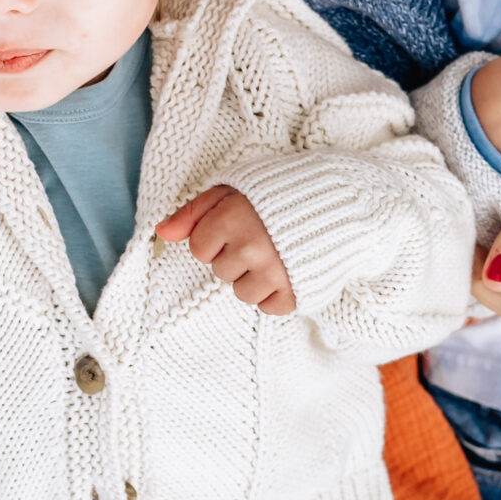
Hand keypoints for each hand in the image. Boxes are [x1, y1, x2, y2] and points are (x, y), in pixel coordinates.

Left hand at [155, 186, 294, 314]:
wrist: (338, 201)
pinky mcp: (297, 291)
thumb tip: (162, 233)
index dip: (214, 238)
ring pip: (242, 293)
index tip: (236, 226)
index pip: (199, 248)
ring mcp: (276, 272)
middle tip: (260, 238)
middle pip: (221, 272)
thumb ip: (193, 212)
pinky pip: (269, 308)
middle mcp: (253, 247)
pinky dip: (276, 294)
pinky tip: (286, 270)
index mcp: (234, 217)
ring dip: (253, 277)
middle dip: (235, 257)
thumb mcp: (231, 190)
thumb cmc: (276, 194)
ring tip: (273, 254)